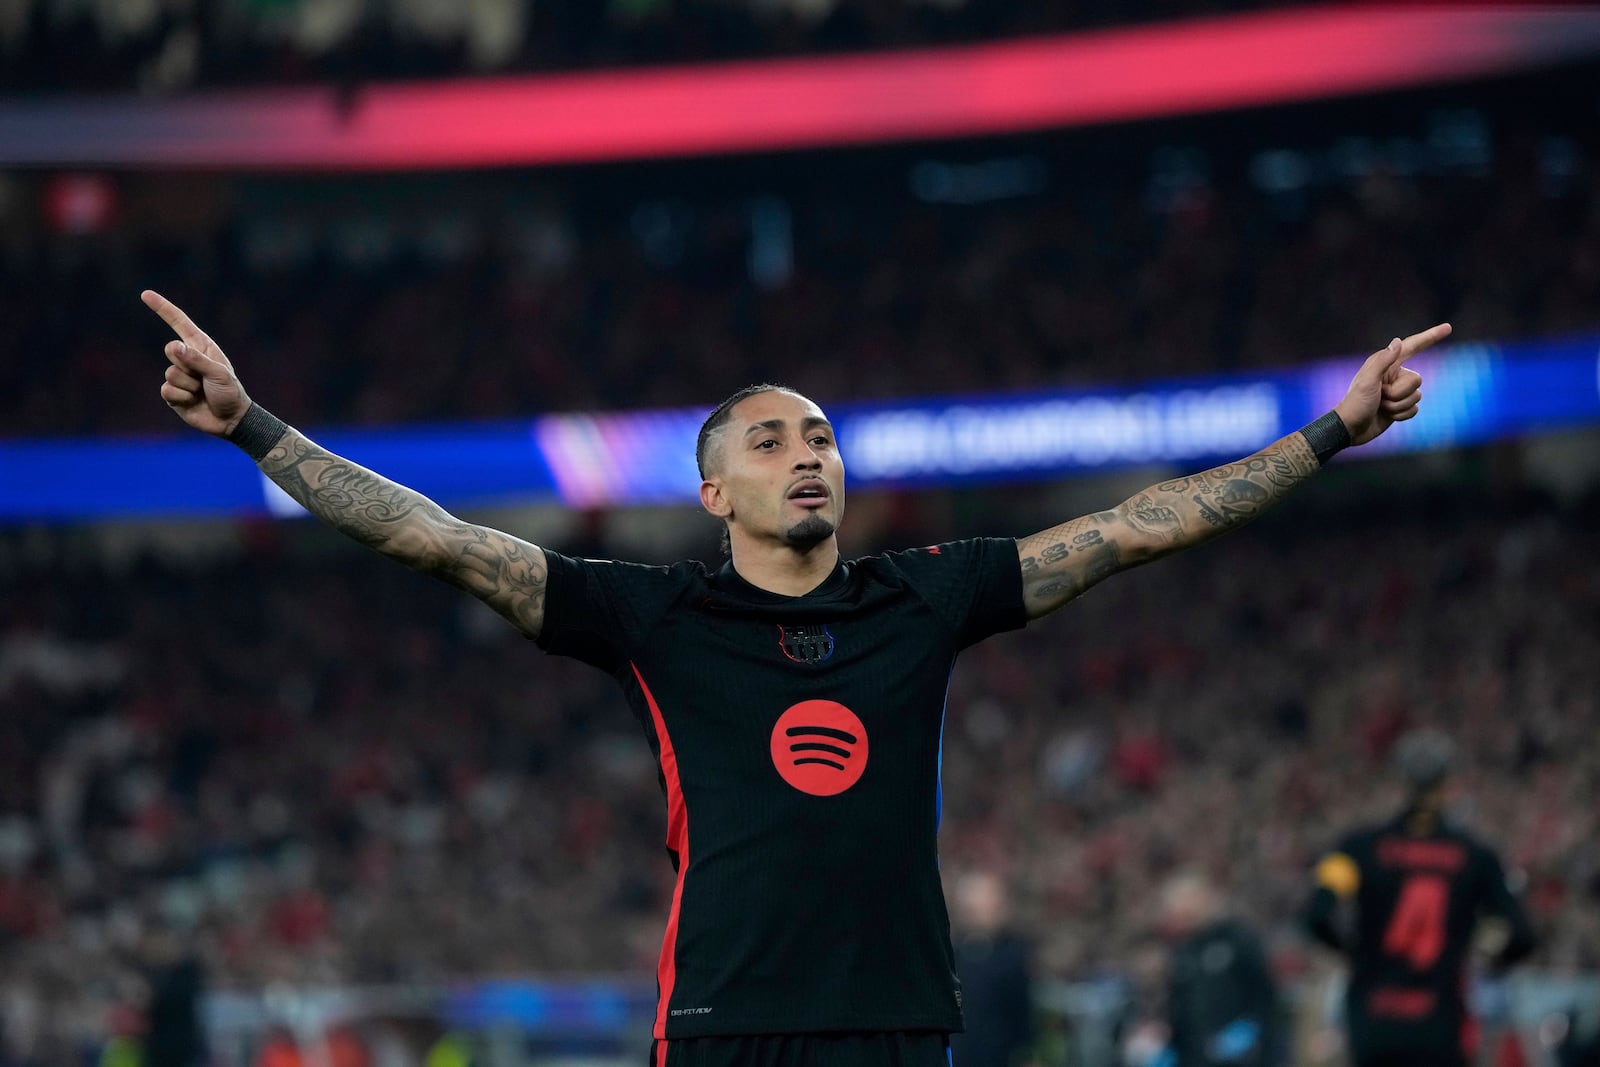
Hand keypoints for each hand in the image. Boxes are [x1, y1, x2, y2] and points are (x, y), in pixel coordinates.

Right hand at [142, 289, 251, 437]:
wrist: (230, 420)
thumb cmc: (229, 392)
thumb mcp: (218, 373)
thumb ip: (195, 360)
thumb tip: (172, 346)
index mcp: (201, 346)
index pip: (178, 323)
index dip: (162, 308)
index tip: (145, 294)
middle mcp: (187, 358)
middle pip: (171, 350)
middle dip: (187, 364)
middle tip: (204, 378)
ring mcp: (179, 375)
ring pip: (170, 373)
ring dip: (189, 385)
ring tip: (202, 392)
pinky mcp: (172, 393)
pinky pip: (167, 390)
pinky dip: (182, 397)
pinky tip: (193, 402)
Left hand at [1333, 323, 1448, 445]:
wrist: (1350, 429)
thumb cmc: (1356, 403)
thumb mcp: (1368, 380)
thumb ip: (1383, 361)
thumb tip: (1398, 341)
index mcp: (1386, 364)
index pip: (1413, 346)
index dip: (1430, 336)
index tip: (1448, 328)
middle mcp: (1394, 375)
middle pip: (1417, 380)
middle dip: (1400, 394)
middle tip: (1380, 397)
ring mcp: (1398, 392)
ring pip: (1417, 396)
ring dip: (1398, 406)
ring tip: (1380, 407)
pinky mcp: (1400, 407)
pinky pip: (1415, 409)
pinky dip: (1401, 415)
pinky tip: (1386, 416)